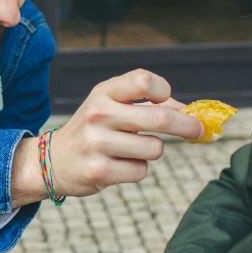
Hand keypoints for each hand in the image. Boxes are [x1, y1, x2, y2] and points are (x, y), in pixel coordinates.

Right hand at [12, 69, 204, 205]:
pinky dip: (137, 169)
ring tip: (130, 150)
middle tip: (199, 130)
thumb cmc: (93, 129)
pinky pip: (141, 170)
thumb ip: (147, 104)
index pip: (144, 81)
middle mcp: (98, 115)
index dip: (164, 91)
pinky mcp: (100, 171)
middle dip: (187, 125)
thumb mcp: (110, 106)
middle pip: (160, 118)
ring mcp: (98, 144)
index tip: (168, 101)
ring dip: (152, 151)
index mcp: (103, 93)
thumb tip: (190, 113)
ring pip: (155, 148)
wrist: (51, 161)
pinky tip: (118, 165)